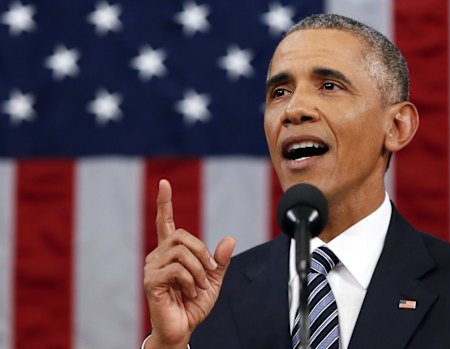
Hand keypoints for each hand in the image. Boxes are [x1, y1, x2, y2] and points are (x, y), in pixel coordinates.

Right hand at [143, 179, 234, 347]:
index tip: (163, 183)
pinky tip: (189, 292)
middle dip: (202, 252)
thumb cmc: (193, 304)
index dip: (164, 202)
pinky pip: (177, 269)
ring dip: (198, 269)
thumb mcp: (213, 279)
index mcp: (171, 252)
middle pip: (182, 235)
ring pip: (181, 252)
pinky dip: (190, 280)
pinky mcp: (151, 281)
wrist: (183, 328)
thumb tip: (229, 238)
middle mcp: (158, 256)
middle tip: (209, 271)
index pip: (165, 222)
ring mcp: (152, 268)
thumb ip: (219, 260)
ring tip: (198, 286)